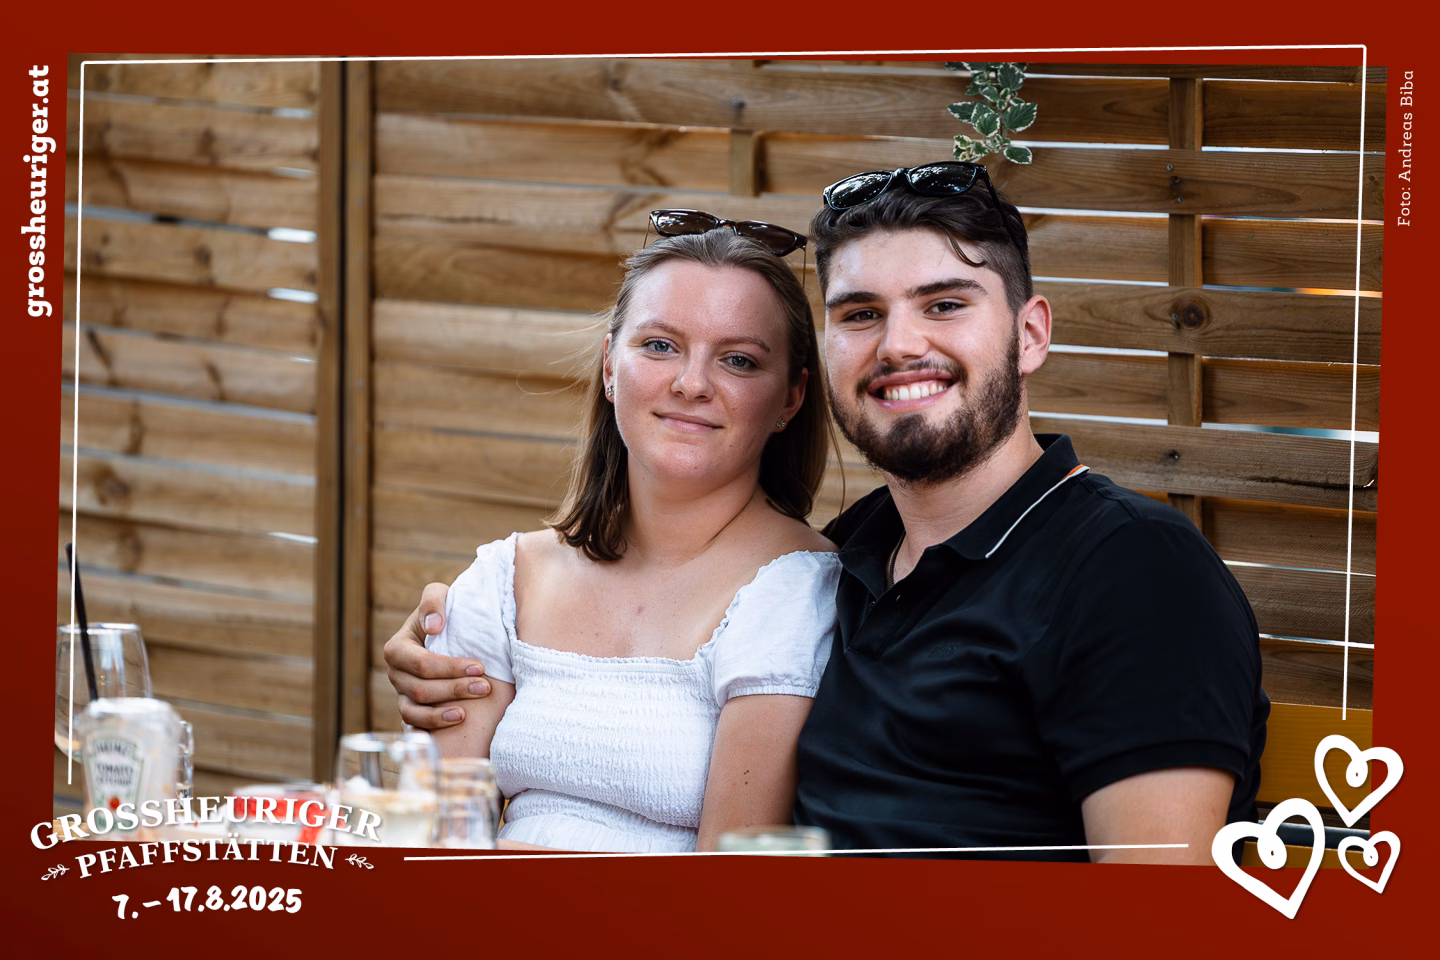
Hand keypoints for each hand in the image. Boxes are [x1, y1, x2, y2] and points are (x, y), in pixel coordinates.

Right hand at [383, 582, 491, 728]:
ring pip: (416, 712)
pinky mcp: (411, 710)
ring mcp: (402, 694)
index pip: (422, 664)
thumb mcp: (438, 596)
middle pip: (422, 690)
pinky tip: (453, 724)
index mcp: (397, 648)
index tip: (479, 667)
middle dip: (454, 690)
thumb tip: (434, 626)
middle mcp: (395, 674)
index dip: (450, 669)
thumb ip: (433, 602)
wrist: (449, 632)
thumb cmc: (445, 613)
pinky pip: (414, 726)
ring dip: (443, 714)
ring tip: (466, 712)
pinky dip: (431, 727)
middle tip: (485, 687)